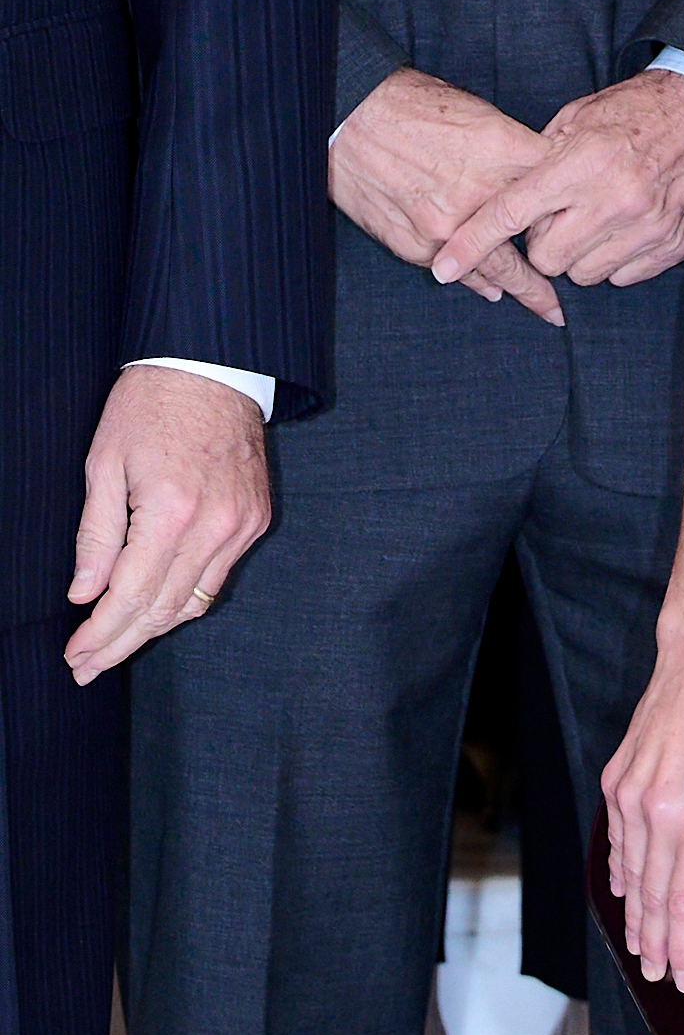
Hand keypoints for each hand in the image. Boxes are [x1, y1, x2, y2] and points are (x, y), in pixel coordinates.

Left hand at [65, 365, 271, 682]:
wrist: (213, 367)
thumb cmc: (149, 406)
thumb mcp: (104, 463)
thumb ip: (96, 534)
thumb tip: (85, 593)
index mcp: (171, 512)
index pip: (130, 595)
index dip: (100, 633)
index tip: (76, 655)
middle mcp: (214, 527)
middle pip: (163, 610)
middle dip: (120, 643)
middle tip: (87, 667)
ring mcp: (241, 527)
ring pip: (194, 603)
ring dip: (152, 630)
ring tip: (114, 647)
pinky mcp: (256, 521)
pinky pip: (216, 579)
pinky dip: (185, 601)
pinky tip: (156, 611)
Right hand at [330, 70, 563, 322]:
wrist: (348, 115)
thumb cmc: (413, 106)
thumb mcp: (479, 114)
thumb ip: (514, 150)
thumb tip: (543, 180)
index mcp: (503, 153)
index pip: (558, 192)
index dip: (573, 211)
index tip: (589, 229)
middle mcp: (481, 195)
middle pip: (535, 243)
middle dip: (554, 273)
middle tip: (566, 304)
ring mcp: (449, 226)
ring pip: (498, 270)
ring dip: (522, 289)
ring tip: (542, 306)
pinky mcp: (418, 244)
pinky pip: (457, 272)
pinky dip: (476, 279)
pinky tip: (490, 287)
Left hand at [431, 76, 683, 296]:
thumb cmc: (634, 112)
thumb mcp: (577, 120)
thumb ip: (540, 160)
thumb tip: (505, 197)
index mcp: (582, 161)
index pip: (512, 212)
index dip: (473, 242)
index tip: (443, 266)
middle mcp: (614, 197)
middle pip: (547, 258)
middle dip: (543, 244)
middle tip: (559, 217)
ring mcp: (647, 225)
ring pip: (584, 273)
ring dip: (580, 254)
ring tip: (595, 219)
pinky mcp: (671, 243)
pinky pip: (622, 276)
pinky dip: (615, 259)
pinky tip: (624, 228)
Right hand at [600, 618, 683, 993]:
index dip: (683, 949)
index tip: (683, 979)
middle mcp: (656, 816)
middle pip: (651, 900)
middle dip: (654, 944)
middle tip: (658, 975)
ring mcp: (629, 800)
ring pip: (629, 874)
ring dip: (636, 915)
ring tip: (642, 946)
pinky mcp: (615, 784)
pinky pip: (617, 842)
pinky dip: (623, 873)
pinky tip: (628, 893)